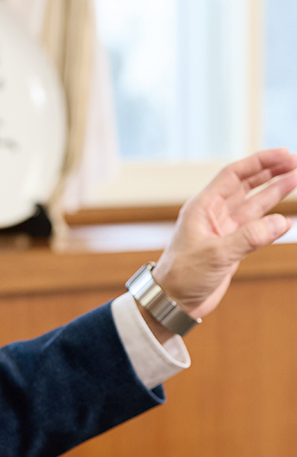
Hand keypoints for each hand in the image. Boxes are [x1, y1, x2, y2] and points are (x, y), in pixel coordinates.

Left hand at [151, 148, 296, 322]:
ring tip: (296, 179)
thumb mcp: (215, 254)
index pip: (234, 175)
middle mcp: (213, 214)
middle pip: (245, 185)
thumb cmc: (182, 276)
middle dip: (270, 172)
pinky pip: (255, 228)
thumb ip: (249, 238)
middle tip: (295, 162)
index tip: (284, 154)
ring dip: (274, 192)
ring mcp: (223, 231)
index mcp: (202, 207)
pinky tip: (286, 217)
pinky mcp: (230, 247)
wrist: (172, 302)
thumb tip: (282, 222)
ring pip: (253, 205)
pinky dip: (271, 222)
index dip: (259, 162)